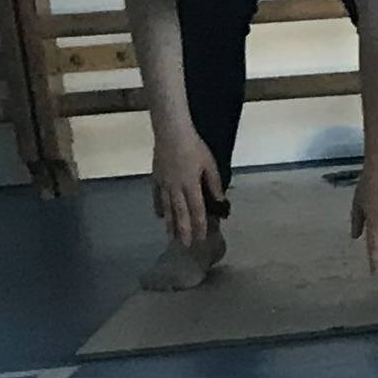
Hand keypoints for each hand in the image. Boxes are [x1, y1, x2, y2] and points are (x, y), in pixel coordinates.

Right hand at [151, 127, 223, 252]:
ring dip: (170, 224)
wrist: (171, 132)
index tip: (201, 239)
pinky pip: (156, 197)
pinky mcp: (156, 178)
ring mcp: (164, 184)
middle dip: (183, 231)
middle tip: (185, 246)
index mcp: (191, 185)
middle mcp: (176, 188)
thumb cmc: (194, 146)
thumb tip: (220, 202)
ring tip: (171, 237)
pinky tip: (159, 216)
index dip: (199, 226)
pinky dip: (158, 207)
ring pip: (167, 208)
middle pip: (180, 214)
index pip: (197, 211)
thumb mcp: (210, 165)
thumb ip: (215, 185)